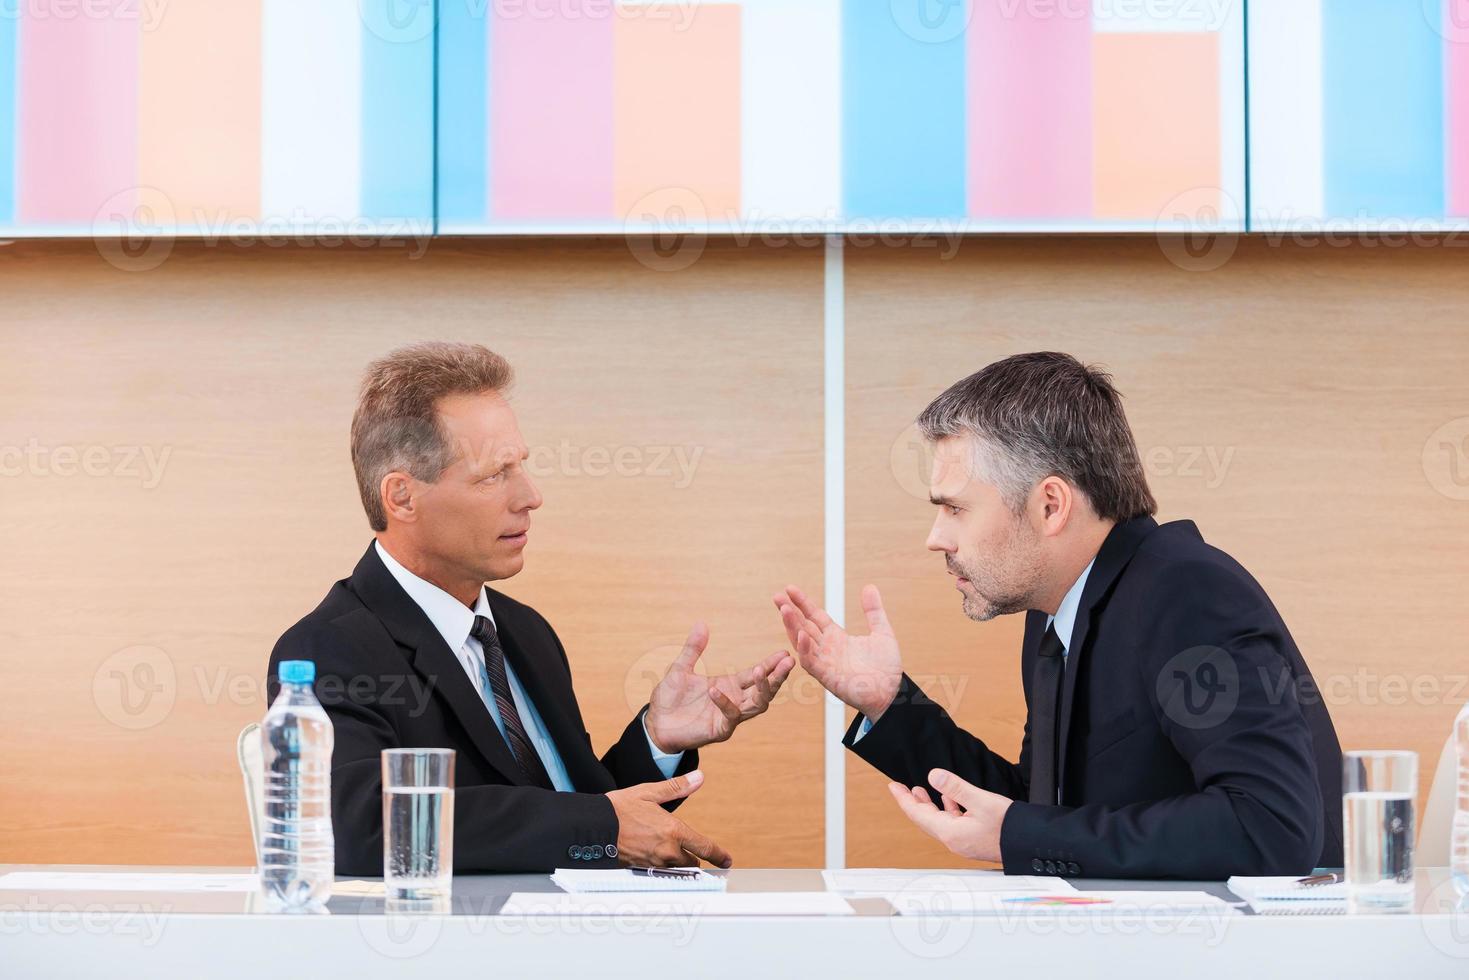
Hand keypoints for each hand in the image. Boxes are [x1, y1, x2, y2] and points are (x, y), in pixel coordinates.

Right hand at [606, 770, 732, 867]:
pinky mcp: (643, 869)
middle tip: (687, 847)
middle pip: (691, 862)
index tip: (726, 859)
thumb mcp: (649, 792)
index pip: (704, 847)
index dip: (718, 855)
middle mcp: (667, 851)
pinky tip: (651, 853)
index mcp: (674, 831)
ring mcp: (654, 863)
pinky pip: (660, 870)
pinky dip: (662, 864)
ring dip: (677, 861)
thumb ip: (677, 787)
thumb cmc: (619, 808)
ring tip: (667, 848)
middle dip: (692, 855)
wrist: (593, 827)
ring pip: (676, 867)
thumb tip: (698, 778)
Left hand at [644, 623, 794, 753]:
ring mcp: (729, 716)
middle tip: (789, 661)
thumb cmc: (670, 699)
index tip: (785, 653)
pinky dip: (725, 703)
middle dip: (777, 676)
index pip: (756, 674)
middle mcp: (735, 700)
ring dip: (762, 689)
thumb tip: (701, 623)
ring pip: (756, 705)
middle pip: (765, 690)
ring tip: (759, 671)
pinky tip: (715, 690)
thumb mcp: (681, 668)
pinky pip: (730, 717)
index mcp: (730, 685)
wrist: (656, 723)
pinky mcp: (719, 730)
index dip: (771, 664)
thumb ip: (693, 648)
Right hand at [773, 584, 901, 721]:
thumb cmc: (886, 669)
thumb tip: (870, 587)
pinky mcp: (827, 676)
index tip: (790, 589)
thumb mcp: (882, 633)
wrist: (892, 693)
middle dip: (790, 612)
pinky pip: (810, 662)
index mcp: (837, 638)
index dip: (803, 603)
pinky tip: (801, 634)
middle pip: (803, 626)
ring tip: (785, 610)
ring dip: (792, 626)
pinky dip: (804, 648)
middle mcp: (827, 649)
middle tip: (777, 596)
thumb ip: (874, 611)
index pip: (814, 616)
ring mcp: (825, 662)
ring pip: (802, 642)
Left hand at [887, 769, 1013, 862]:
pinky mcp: (973, 840)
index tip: (893, 786)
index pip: (918, 814)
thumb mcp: (981, 800)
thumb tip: (933, 776)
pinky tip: (949, 800)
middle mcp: (954, 840)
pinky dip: (947, 809)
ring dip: (928, 805)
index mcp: (951, 833)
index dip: (904, 799)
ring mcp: (963, 842)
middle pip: (925, 820)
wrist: (1030, 844)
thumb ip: (956, 787)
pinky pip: (952, 823)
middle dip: (912, 802)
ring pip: (938, 821)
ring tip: (920, 790)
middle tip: (900, 787)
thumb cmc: (1009, 826)